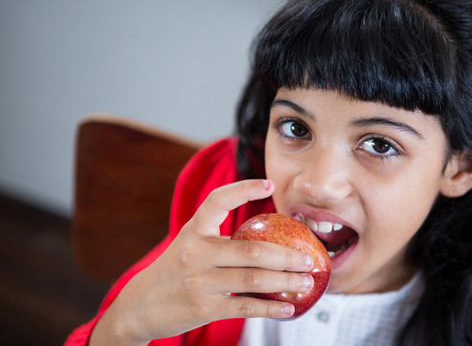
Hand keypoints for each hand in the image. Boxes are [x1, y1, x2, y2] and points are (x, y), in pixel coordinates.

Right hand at [89, 179, 313, 344]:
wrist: (138, 306)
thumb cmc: (173, 272)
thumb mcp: (188, 246)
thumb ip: (218, 240)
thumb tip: (266, 240)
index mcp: (193, 230)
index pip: (218, 201)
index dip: (244, 189)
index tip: (270, 185)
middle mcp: (196, 252)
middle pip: (253, 250)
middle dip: (288, 255)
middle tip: (310, 258)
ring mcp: (199, 280)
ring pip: (254, 278)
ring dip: (287, 281)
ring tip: (307, 282)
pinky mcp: (203, 307)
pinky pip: (245, 305)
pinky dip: (270, 308)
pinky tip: (288, 308)